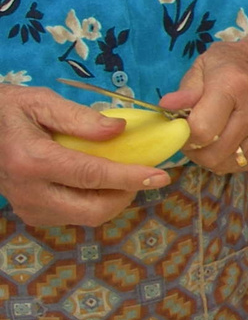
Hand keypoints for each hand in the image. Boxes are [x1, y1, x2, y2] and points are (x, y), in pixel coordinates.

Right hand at [0, 85, 170, 226]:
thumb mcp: (40, 102)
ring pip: (86, 218)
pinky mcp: (31, 213)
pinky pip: (73, 216)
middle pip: (93, 210)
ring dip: (112, 199)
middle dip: (126, 194)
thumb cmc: (9, 111)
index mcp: (32, 161)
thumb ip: (80, 117)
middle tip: (142, 172)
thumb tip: (120, 130)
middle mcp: (29, 192)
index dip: (130, 177)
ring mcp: (28, 207)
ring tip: (121, 172)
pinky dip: (94, 202)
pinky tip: (97, 180)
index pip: (92, 176)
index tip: (160, 175)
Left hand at [161, 35, 247, 175]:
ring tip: (214, 136)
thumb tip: (166, 106)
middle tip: (194, 136)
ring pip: (226, 165)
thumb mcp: (204, 67)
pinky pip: (243, 166)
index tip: (182, 127)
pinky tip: (233, 138)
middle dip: (195, 150)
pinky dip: (231, 158)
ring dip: (212, 156)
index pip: (201, 130)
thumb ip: (186, 90)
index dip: (183, 134)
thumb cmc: (232, 66)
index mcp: (235, 85)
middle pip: (212, 154)